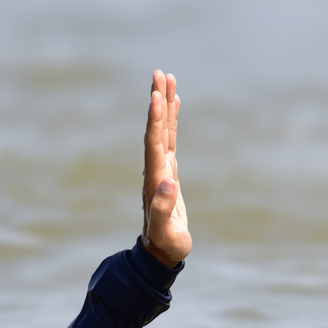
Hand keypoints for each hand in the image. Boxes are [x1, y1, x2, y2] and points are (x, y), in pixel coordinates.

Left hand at [141, 69, 190, 266]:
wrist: (161, 253)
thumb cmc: (165, 245)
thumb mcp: (164, 233)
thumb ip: (161, 210)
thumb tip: (167, 183)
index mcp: (154, 180)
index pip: (154, 143)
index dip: (156, 120)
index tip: (157, 96)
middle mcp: (155, 170)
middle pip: (156, 129)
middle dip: (158, 101)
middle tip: (159, 74)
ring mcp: (161, 169)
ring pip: (162, 130)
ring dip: (164, 104)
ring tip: (166, 78)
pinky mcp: (169, 171)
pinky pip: (170, 138)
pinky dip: (171, 119)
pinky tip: (173, 103)